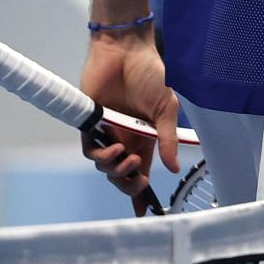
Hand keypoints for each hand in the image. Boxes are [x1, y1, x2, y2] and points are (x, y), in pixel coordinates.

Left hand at [79, 30, 180, 215]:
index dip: (141, 191)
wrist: (125, 52)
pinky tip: (113, 150)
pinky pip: (91, 150)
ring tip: (126, 158)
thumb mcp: (166, 108)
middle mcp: (126, 137)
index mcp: (146, 137)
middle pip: (122, 174)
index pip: (142, 170)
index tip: (144, 211)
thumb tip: (173, 168)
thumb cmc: (151, 74)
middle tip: (138, 181)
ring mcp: (108, 132)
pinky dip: (101, 156)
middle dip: (129, 185)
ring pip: (106, 167)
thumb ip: (168, 138)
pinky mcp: (90, 124)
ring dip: (116, 170)